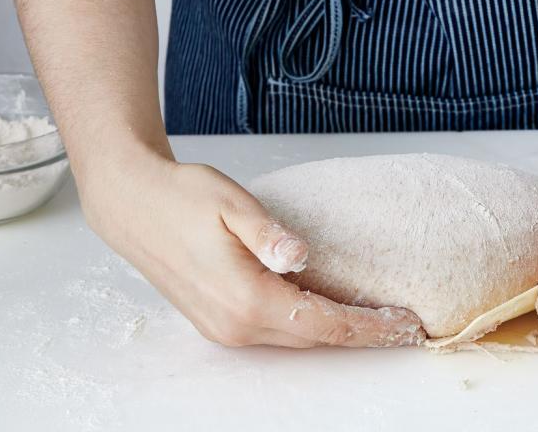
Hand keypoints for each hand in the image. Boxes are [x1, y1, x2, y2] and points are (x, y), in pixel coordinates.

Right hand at [78, 147, 425, 347]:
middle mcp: (235, 324)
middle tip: (403, 324)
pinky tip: (328, 310)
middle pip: (314, 338)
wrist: (133, 206)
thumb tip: (300, 254)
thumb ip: (269, 235)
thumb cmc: (181, 198)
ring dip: (336, 332)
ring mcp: (224, 328)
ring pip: (296, 338)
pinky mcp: (217, 322)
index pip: (323, 323)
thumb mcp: (232, 205)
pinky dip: (308, 325)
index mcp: (246, 298)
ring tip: (376, 319)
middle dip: (361, 334)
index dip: (368, 326)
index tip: (404, 323)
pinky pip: (275, 331)